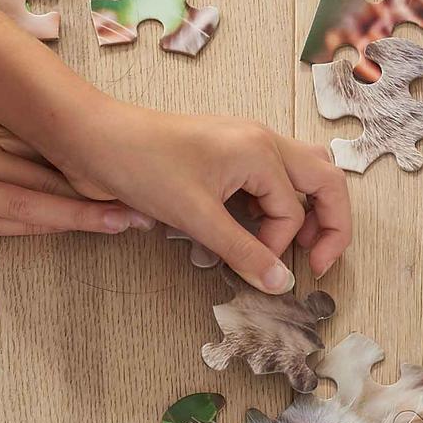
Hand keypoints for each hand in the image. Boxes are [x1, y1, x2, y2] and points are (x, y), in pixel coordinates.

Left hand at [46, 103, 350, 292]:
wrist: (94, 138)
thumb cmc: (141, 166)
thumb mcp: (196, 216)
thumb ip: (243, 252)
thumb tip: (281, 284)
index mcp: (260, 150)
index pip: (295, 208)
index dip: (279, 246)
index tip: (254, 269)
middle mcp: (259, 141)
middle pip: (322, 179)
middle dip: (329, 222)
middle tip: (319, 263)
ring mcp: (241, 144)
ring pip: (298, 173)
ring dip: (304, 210)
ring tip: (293, 245)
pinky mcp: (221, 154)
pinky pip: (266, 177)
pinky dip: (273, 204)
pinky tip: (255, 227)